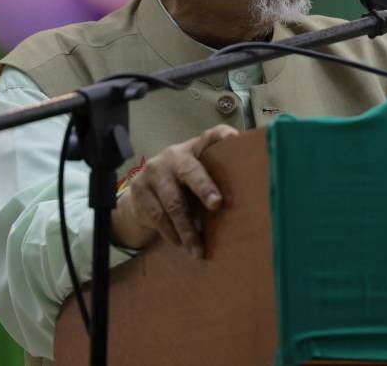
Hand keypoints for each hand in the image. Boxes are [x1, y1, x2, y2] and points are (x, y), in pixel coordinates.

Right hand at [110, 124, 238, 257]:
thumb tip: (248, 205)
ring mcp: (154, 172)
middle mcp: (174, 156)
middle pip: (190, 171)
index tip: (235, 139)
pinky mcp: (139, 191)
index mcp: (195, 149)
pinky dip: (172, 234)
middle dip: (204, 187)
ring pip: (173, 203)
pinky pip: (158, 217)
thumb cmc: (183, 183)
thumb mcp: (198, 175)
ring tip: (198, 249)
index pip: (210, 136)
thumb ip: (215, 179)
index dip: (222, 136)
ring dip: (188, 229)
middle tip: (217, 204)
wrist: (141, 191)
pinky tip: (182, 245)